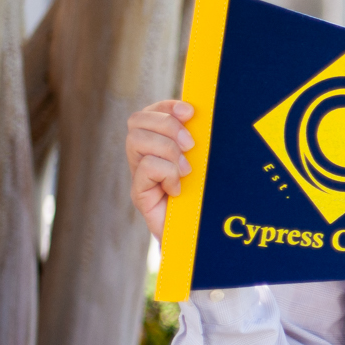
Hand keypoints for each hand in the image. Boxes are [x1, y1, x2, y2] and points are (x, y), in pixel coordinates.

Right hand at [126, 99, 194, 240]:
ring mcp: (139, 175)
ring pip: (136, 140)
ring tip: (186, 170)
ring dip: (167, 150)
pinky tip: (178, 188)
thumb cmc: (208, 198)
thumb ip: (202, 143)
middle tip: (191, 146)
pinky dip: (167, 173)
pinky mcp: (139, 194)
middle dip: (167, 126)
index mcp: (158, 144)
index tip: (190, 112)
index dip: (166, 106)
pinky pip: (145, 168)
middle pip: (136, 121)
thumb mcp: (207, 164)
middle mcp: (143, 156)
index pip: (148, 113)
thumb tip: (207, 116)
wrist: (200, 238)